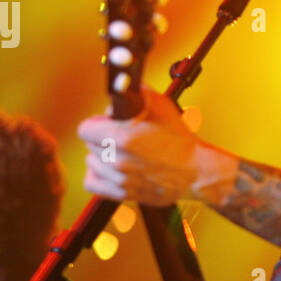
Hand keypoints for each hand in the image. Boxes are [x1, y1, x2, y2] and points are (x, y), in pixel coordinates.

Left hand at [78, 87, 212, 204]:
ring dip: (102, 157)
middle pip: (90, 145)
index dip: (97, 123)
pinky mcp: (123, 193)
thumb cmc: (180, 141)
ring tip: (120, 154)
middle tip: (120, 138)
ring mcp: (119, 179)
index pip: (85, 129)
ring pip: (92, 162)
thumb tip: (119, 86)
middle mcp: (118, 160)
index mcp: (123, 137)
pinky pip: (92, 183)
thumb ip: (136, 93)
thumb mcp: (161, 106)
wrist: (195, 171)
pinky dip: (97, 175)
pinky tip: (109, 169)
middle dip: (102, 138)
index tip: (107, 124)